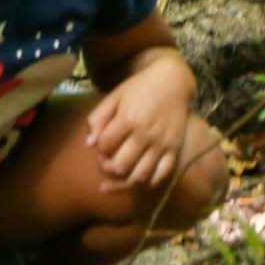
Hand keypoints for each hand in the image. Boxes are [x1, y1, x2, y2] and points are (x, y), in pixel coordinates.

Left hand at [84, 54, 195, 192]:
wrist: (173, 81)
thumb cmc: (139, 87)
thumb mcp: (115, 96)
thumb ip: (98, 118)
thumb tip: (89, 144)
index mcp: (128, 119)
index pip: (105, 146)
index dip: (99, 150)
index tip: (102, 146)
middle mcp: (145, 134)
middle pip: (120, 166)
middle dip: (108, 168)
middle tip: (108, 162)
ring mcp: (161, 144)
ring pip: (140, 176)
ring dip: (126, 180)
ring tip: (121, 172)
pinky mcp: (174, 149)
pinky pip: (161, 176)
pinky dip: (148, 182)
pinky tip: (139, 178)